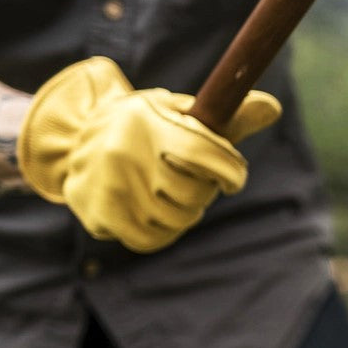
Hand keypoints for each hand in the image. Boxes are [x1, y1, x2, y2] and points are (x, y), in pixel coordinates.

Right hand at [18, 56, 279, 251]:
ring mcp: (110, 186)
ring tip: (171, 193)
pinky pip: (153, 239)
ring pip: (177, 220)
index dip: (230, 171)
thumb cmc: (145, 126)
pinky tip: (157, 212)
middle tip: (193, 181)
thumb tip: (273, 108)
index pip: (203, 154)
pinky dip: (164, 231)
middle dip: (204, 191)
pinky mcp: (101, 216)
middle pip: (193, 194)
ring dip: (186, 212)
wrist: (74, 141)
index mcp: (148, 119)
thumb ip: (226, 117)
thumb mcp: (178, 111)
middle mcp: (124, 151)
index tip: (233, 178)